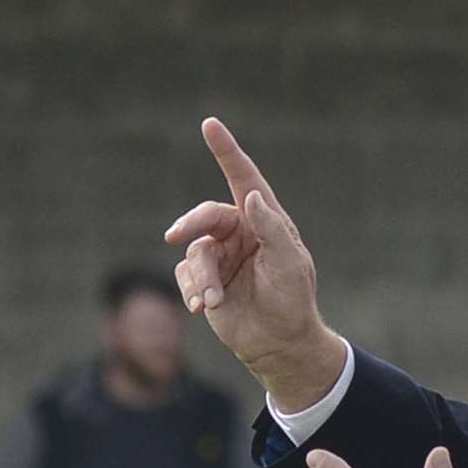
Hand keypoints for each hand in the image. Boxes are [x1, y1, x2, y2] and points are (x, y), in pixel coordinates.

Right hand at [164, 117, 345, 410]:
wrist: (278, 343)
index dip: (226, 151)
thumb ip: (272, 229)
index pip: (243, 178)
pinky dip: (192, 290)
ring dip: (200, 277)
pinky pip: (185, 275)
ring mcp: (220, 255)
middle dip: (190, 224)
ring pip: (193, 252)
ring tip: (211, 301)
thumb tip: (249, 197)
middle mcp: (240, 232)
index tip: (210, 124)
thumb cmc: (292, 300)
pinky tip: (204, 308)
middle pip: (205, 215)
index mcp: (264, 221)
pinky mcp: (205, 279)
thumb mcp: (290, 265)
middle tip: (175, 236)